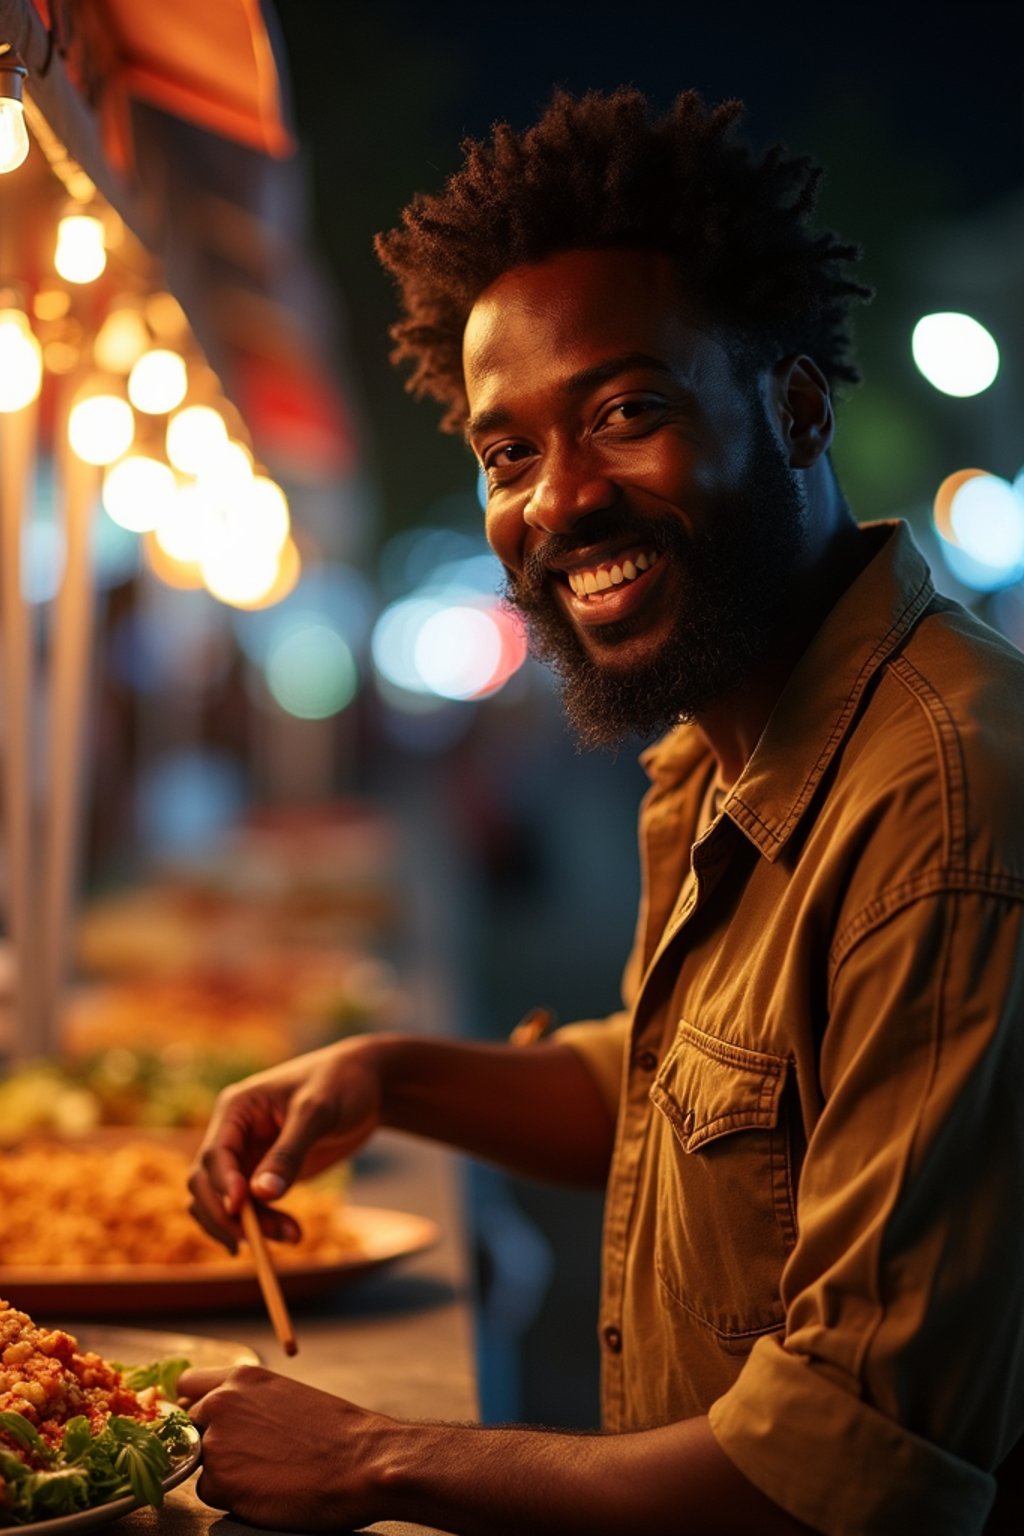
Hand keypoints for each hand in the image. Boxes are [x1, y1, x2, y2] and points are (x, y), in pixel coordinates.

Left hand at [181, 1364, 391, 1530]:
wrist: (361, 1462)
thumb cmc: (334, 1433)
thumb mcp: (284, 1396)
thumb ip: (245, 1401)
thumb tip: (217, 1417)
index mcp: (241, 1377)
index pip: (186, 1385)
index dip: (191, 1405)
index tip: (200, 1420)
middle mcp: (221, 1404)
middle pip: (185, 1427)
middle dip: (205, 1441)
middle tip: (244, 1456)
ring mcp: (216, 1444)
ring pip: (198, 1463)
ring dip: (221, 1471)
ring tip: (264, 1472)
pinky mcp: (220, 1483)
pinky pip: (210, 1493)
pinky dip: (231, 1497)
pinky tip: (264, 1490)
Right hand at [187, 1037, 384, 1249]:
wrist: (370, 1085)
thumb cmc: (343, 1084)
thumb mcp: (317, 1112)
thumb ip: (289, 1152)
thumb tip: (261, 1195)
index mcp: (236, 1108)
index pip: (215, 1155)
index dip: (223, 1186)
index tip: (242, 1209)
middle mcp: (234, 1133)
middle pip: (207, 1185)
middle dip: (231, 1215)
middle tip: (265, 1239)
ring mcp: (247, 1155)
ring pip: (223, 1203)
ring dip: (247, 1226)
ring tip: (293, 1236)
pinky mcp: (263, 1173)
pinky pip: (248, 1208)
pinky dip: (261, 1225)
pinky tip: (288, 1234)